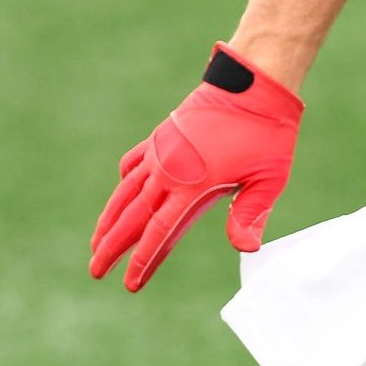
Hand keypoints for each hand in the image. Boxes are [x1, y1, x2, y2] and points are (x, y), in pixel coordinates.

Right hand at [89, 43, 303, 291]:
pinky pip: (135, 162)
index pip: (159, 232)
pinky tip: (122, 191)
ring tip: (95, 242)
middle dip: (111, 247)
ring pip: (126, 192)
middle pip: (131, 216)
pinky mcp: (164, 134)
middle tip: (95, 271)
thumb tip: (245, 249)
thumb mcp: (269, 178)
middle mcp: (169, 169)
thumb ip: (250, 214)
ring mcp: (162, 150)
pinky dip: (125, 180)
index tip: (130, 284)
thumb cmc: (268, 132)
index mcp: (193, 184)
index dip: (143, 260)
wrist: (255, 81)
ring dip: (109, 219)